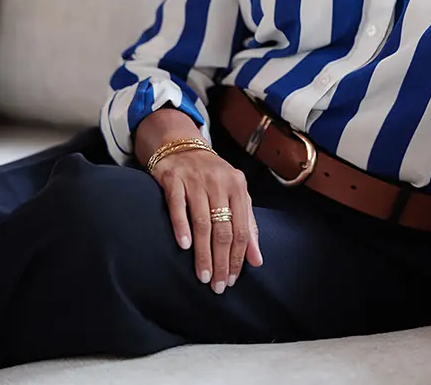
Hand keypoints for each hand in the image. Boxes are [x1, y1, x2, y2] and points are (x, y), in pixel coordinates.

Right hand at [150, 147, 263, 292]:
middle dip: (222, 261)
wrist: (181, 145)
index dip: (238, 257)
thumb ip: (248, 225)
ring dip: (203, 252)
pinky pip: (177, 206)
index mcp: (238, 187)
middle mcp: (219, 182)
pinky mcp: (173, 179)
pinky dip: (181, 226)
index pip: (242, 229)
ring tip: (203, 276)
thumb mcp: (235, 195)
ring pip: (203, 222)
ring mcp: (195, 180)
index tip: (232, 280)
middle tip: (218, 285)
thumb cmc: (211, 177)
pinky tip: (183, 246)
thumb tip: (257, 260)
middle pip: (223, 229)